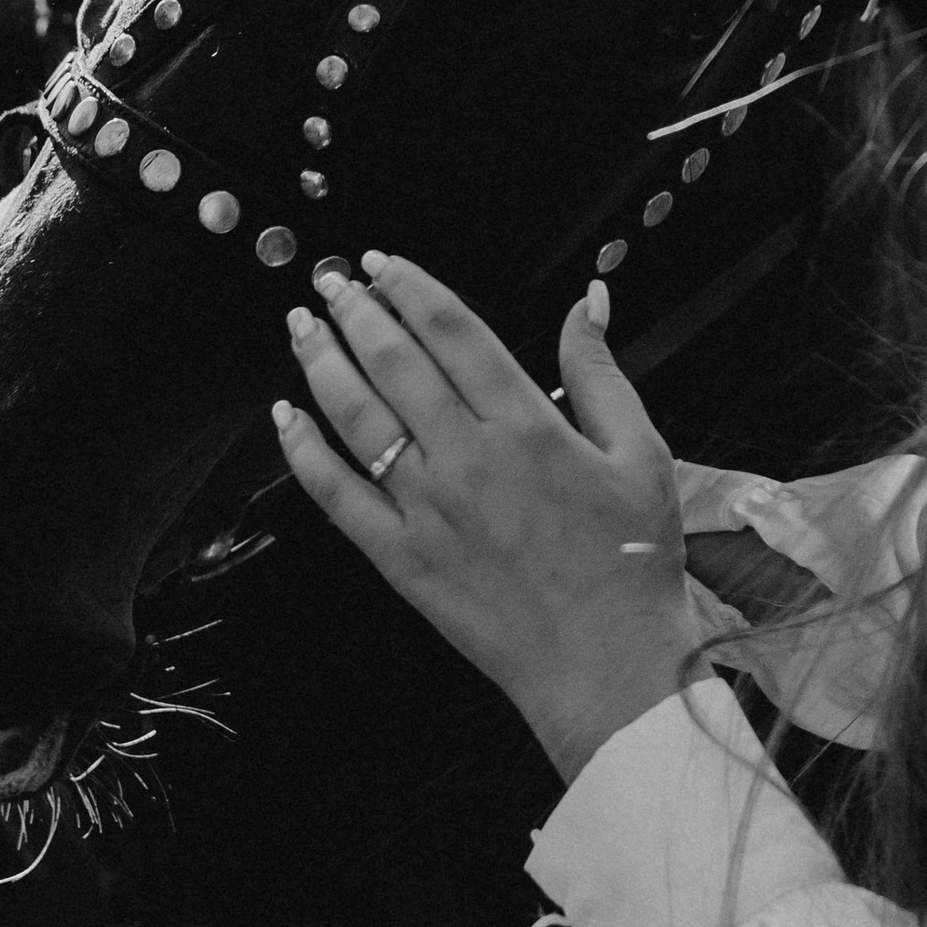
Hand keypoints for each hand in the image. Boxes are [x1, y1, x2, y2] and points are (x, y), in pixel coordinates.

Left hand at [271, 253, 700, 783]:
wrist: (607, 663)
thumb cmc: (632, 562)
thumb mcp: (640, 453)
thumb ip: (600, 373)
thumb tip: (586, 303)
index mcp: (527, 425)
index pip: (452, 331)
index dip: (410, 287)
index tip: (382, 263)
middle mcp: (467, 459)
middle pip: (394, 362)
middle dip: (355, 311)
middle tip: (329, 281)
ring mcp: (426, 510)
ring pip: (357, 418)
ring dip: (322, 363)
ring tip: (302, 327)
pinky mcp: (401, 559)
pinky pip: (336, 496)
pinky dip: (304, 453)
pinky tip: (286, 418)